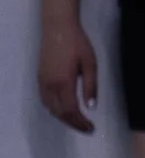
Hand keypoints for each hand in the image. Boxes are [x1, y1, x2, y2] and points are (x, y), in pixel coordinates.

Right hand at [38, 19, 98, 133]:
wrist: (57, 28)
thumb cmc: (78, 44)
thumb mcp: (91, 64)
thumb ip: (91, 87)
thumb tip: (91, 107)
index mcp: (64, 83)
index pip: (71, 111)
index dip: (81, 123)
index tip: (92, 129)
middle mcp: (50, 85)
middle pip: (59, 113)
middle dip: (73, 124)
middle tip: (87, 129)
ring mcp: (42, 82)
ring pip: (50, 108)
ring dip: (63, 118)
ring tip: (78, 122)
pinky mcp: (39, 78)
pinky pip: (45, 101)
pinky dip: (54, 110)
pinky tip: (64, 111)